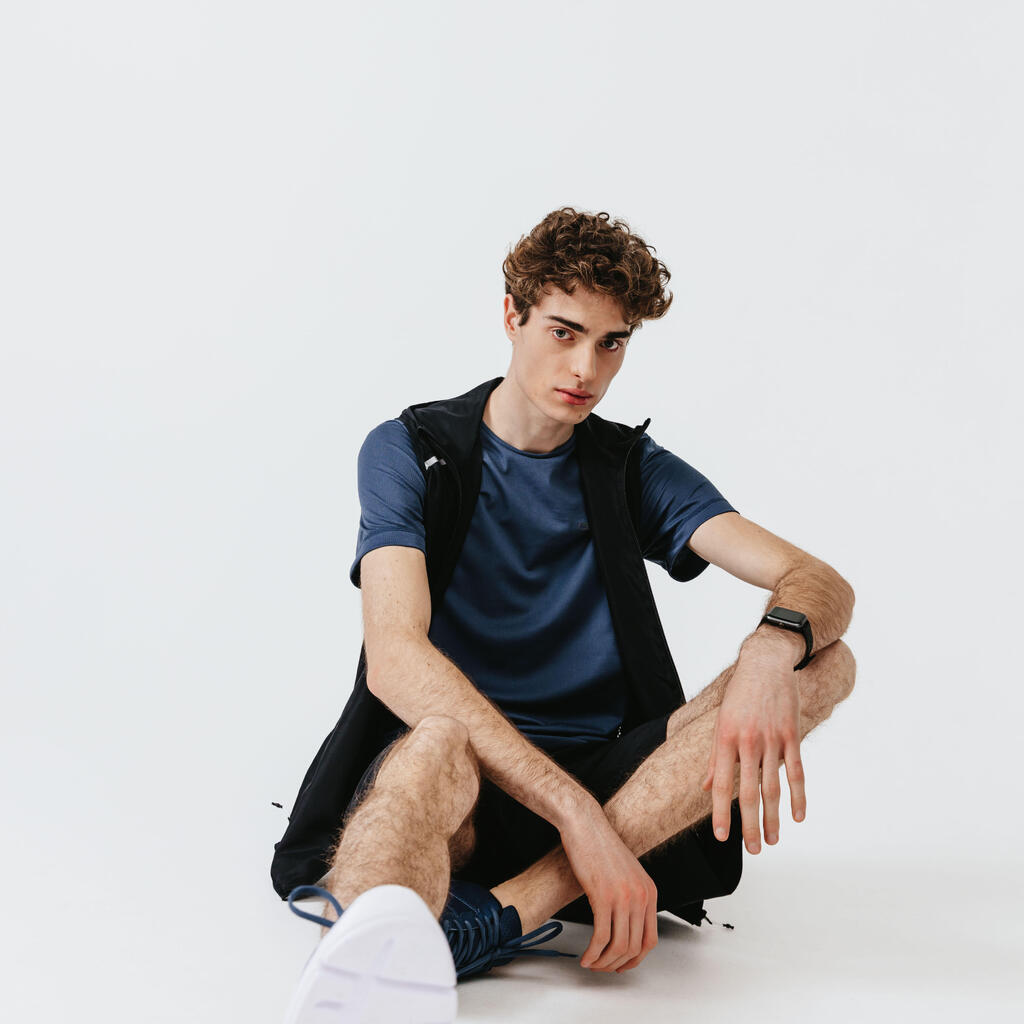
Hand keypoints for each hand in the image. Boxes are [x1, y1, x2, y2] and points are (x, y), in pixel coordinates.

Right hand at [558, 801, 658, 972]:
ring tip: (591, 963)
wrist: (585, 824)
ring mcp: (623, 896)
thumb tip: (624, 927)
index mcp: (650, 891)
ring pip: (618, 946)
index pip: (650, 940)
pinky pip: (601, 936)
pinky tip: (585, 956)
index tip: (620, 964)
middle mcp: (641, 895)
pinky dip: (593, 952)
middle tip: (601, 967)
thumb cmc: (600, 846)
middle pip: (634, 947)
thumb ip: (632, 897)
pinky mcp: (603, 895)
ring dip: (603, 962)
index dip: (635, 959)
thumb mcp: (627, 873)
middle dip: (616, 964)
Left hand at [701, 637, 805, 852]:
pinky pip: (796, 771)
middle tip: (754, 850)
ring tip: (773, 840)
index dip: (721, 813)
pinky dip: (798, 795)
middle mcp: (747, 742)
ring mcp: (771, 739)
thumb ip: (715, 757)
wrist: (766, 663)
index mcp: (725, 739)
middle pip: (748, 792)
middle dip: (750, 825)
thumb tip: (707, 786)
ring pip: (772, 787)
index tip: (722, 837)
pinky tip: (798, 816)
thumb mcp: (720, 721)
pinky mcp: (791, 735)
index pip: (722, 785)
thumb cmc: (739, 694)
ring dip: (774, 817)